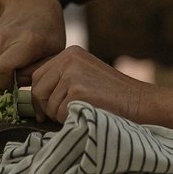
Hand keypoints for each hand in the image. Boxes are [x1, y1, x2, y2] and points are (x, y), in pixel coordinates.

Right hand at [0, 0, 65, 90]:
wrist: (31, 5)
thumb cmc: (48, 34)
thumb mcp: (54, 54)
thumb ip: (37, 74)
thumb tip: (15, 89)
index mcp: (27, 41)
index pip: (2, 69)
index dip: (8, 84)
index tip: (19, 84)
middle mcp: (4, 37)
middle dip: (3, 84)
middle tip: (18, 79)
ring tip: (15, 65)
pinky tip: (7, 57)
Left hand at [29, 45, 150, 122]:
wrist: (138, 101)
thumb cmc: (112, 94)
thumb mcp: (84, 74)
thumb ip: (62, 78)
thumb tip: (34, 95)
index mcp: (69, 53)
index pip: (37, 76)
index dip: (38, 96)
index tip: (43, 110)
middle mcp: (68, 59)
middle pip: (37, 89)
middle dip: (44, 107)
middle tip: (58, 116)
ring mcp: (72, 74)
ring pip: (48, 104)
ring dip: (59, 115)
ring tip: (80, 111)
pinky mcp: (77, 91)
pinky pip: (59, 113)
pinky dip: (69, 120)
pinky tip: (86, 114)